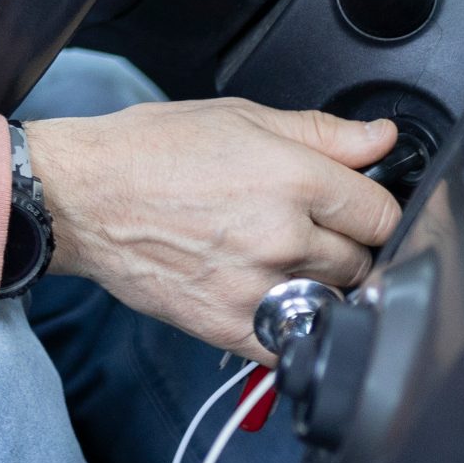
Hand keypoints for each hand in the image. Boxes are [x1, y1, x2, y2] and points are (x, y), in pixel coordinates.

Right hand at [27, 100, 401, 361]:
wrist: (82, 198)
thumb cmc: (149, 152)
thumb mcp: (240, 119)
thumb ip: (321, 133)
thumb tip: (379, 140)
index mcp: (293, 178)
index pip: (381, 213)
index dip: (374, 208)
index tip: (358, 210)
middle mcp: (283, 235)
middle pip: (362, 261)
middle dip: (348, 246)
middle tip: (314, 232)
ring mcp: (258, 286)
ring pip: (333, 301)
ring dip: (324, 286)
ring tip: (288, 262)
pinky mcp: (230, 325)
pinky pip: (293, 343)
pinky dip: (294, 326)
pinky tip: (274, 299)